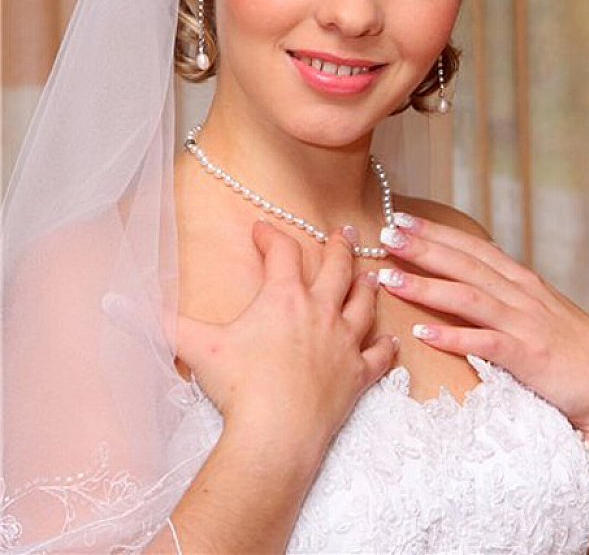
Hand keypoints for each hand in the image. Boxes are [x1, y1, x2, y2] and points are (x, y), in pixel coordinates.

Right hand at [174, 220, 397, 448]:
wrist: (275, 436)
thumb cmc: (238, 387)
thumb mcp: (195, 347)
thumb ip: (159, 322)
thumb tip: (117, 302)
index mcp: (284, 298)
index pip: (282, 252)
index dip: (271, 236)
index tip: (263, 229)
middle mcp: (321, 311)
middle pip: (337, 267)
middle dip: (339, 246)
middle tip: (343, 233)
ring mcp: (344, 343)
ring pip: (365, 304)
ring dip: (368, 286)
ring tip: (371, 274)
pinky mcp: (358, 376)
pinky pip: (379, 356)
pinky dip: (387, 347)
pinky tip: (394, 341)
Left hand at [379, 213, 588, 438]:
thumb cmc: (570, 348)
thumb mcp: (535, 308)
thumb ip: (504, 290)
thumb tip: (468, 273)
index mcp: (519, 280)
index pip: (471, 247)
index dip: (435, 232)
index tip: (400, 219)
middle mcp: (519, 294)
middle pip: (464, 264)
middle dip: (422, 248)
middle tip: (385, 234)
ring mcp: (523, 324)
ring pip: (468, 297)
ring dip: (426, 286)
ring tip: (389, 279)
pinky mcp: (527, 357)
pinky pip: (483, 344)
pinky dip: (452, 336)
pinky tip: (422, 333)